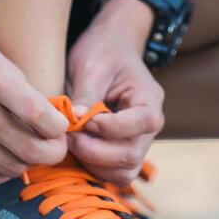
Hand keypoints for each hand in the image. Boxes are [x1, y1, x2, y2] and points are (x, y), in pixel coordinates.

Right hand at [0, 14, 69, 186]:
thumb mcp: (2, 64)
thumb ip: (26, 96)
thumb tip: (56, 130)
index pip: (40, 116)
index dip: (59, 129)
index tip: (61, 127)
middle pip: (29, 150)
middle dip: (53, 152)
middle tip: (55, 145)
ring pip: (10, 167)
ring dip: (28, 163)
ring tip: (29, 149)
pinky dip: (3, 172)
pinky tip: (6, 158)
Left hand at [66, 0, 165, 184]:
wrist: (110, 46)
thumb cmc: (102, 51)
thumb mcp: (92, 66)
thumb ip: (86, 95)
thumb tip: (75, 122)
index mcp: (148, 98)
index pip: (143, 122)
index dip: (109, 127)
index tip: (81, 119)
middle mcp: (149, 124)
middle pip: (132, 155)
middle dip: (95, 151)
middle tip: (69, 136)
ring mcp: (138, 139)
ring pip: (124, 171)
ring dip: (94, 164)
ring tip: (72, 142)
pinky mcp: (123, 148)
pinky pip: (115, 172)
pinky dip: (95, 168)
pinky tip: (78, 148)